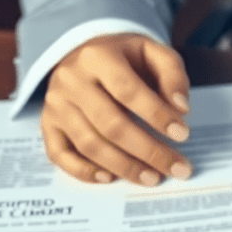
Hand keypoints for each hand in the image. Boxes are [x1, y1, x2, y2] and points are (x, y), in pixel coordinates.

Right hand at [41, 33, 192, 185]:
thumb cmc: (125, 58)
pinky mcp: (48, 123)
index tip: (183, 134)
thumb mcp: (153, 52)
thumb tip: (180, 108)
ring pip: (89, 143)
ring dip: (124, 166)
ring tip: (152, 178)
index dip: (156, 115)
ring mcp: (56, 104)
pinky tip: (109, 178)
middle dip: (148, 151)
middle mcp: (71, 80)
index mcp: (97, 57)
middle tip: (176, 168)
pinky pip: (59, 153)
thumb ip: (172, 74)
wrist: (85, 53)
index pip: (128, 90)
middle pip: (110, 124)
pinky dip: (83, 170)